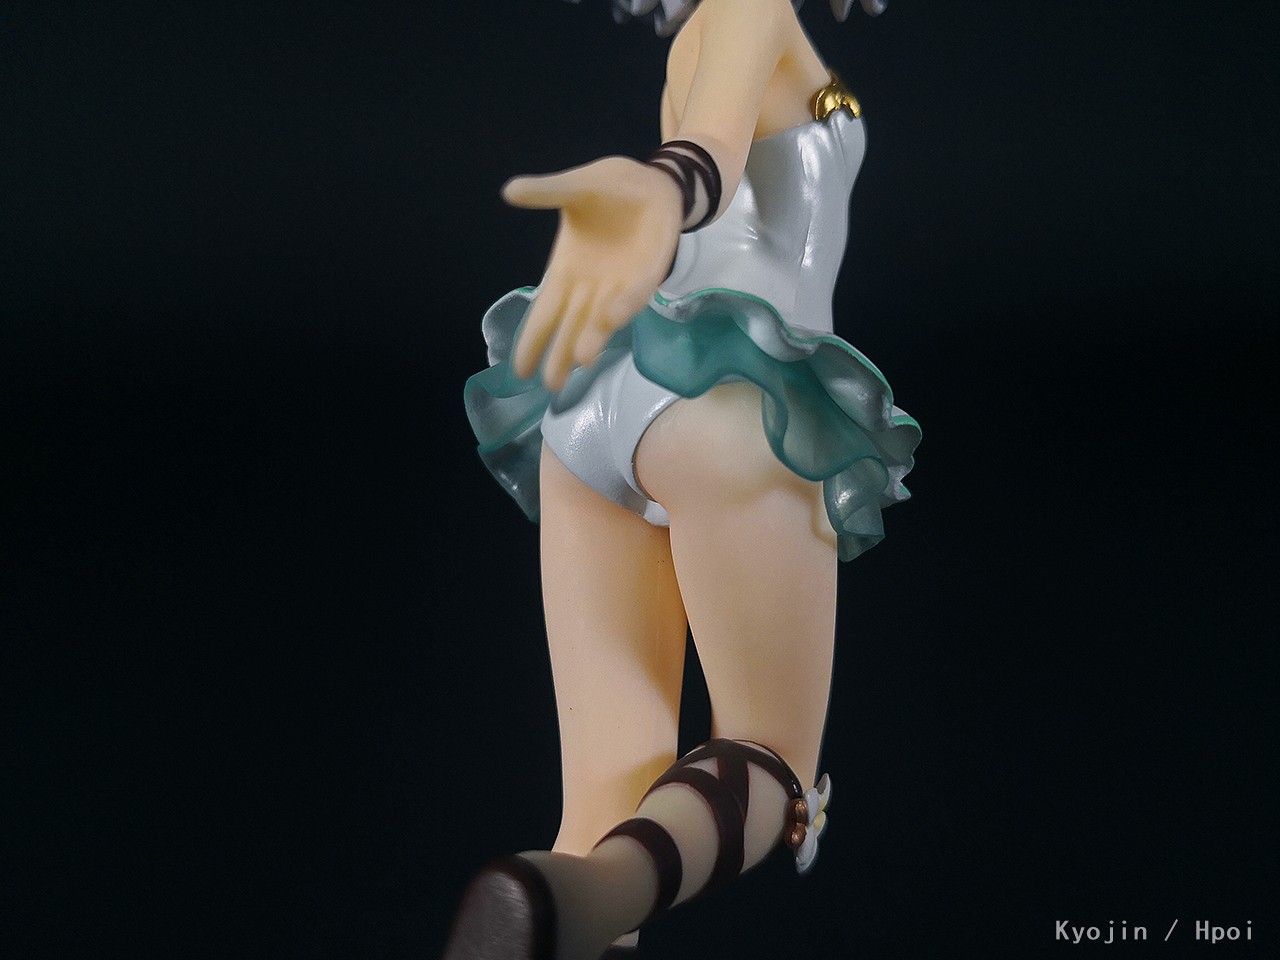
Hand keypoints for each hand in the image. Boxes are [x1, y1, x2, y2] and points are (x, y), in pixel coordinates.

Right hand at [503, 156, 682, 391]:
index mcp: (566, 272)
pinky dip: (626, 304)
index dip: (532, 339)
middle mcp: (592, 287)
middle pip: (572, 327)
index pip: (545, 313)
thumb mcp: (575, 187)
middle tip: (550, 385)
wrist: (652, 183)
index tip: (520, 370)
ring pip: (603, 318)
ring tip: (581, 360)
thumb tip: (510, 191)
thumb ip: (548, 192)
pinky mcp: (651, 272)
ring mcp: (622, 283)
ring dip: (593, 338)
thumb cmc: (609, 190)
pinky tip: (613, 318)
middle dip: (561, 355)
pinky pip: (637, 293)